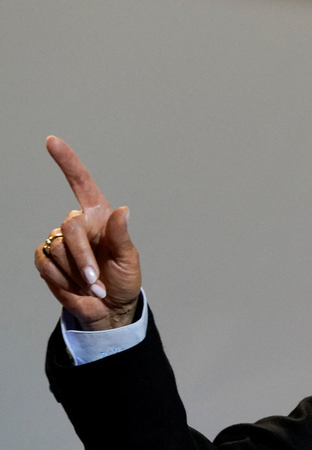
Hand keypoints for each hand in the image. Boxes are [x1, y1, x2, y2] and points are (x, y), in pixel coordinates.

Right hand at [34, 136, 141, 329]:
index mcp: (100, 217)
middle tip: (97, 282)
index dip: (67, 162)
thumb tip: (122, 210)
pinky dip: (60, 279)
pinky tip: (74, 285)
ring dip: (76, 273)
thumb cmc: (123, 280)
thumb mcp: (129, 259)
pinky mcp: (47, 258)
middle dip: (83, 259)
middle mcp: (79, 224)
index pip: (81, 184)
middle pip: (70, 229)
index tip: (52, 141)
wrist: (109, 308)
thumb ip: (121, 236)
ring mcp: (60, 241)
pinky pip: (45, 262)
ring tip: (91, 285)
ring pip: (58, 248)